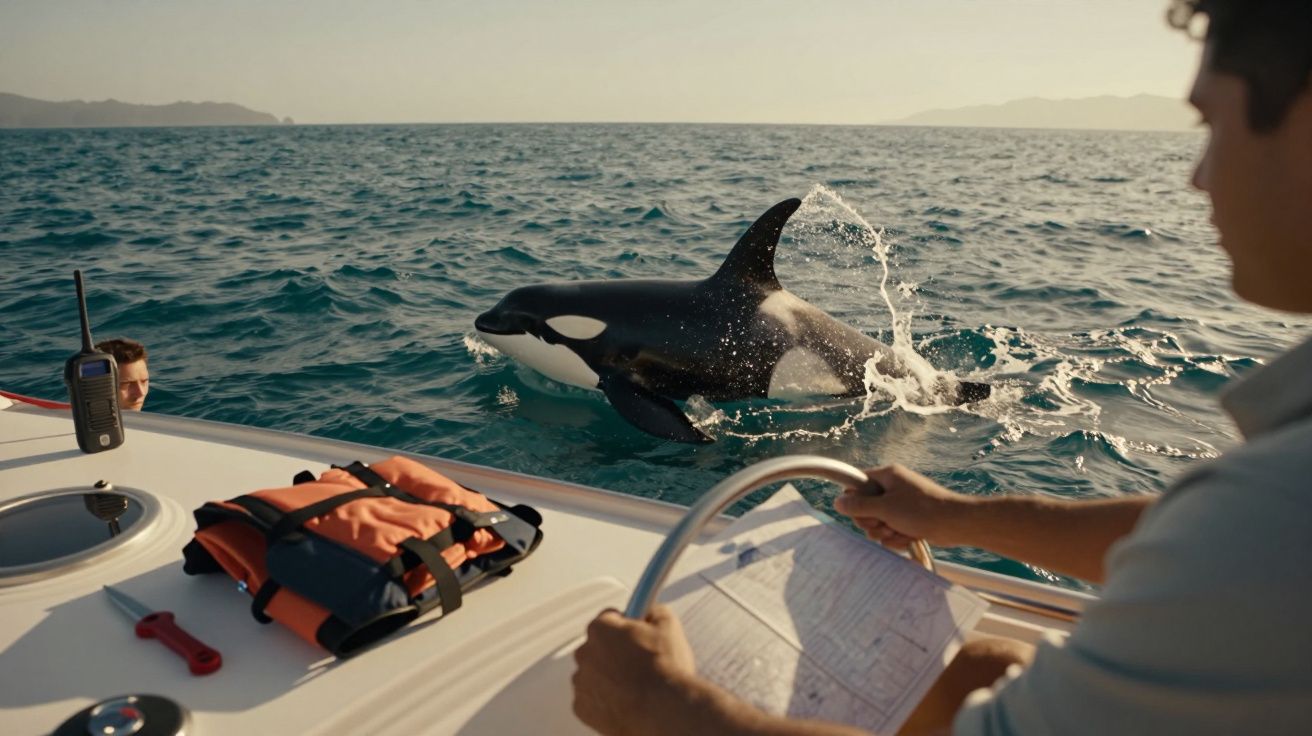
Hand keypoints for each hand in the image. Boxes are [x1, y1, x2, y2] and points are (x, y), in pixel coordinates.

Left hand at [572, 605, 698, 735]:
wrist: (663, 710)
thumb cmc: (664, 670)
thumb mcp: (668, 626)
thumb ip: (654, 612)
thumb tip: (651, 612)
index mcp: (601, 629)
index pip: (609, 618)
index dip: (626, 625)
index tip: (635, 632)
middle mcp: (585, 653)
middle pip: (599, 647)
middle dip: (616, 652)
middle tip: (639, 662)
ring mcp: (582, 682)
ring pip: (594, 674)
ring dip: (609, 676)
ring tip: (636, 685)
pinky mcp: (583, 708)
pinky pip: (592, 699)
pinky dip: (605, 700)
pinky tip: (626, 700)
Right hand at [833, 464, 976, 550]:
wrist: (956, 524)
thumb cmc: (922, 511)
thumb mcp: (885, 508)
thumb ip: (859, 506)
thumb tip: (837, 502)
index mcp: (886, 476)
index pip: (857, 484)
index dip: (855, 501)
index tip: (862, 512)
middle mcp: (892, 487)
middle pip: (865, 507)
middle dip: (873, 522)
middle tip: (884, 525)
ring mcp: (900, 504)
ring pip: (878, 522)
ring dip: (885, 532)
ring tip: (900, 531)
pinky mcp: (908, 519)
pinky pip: (890, 530)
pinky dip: (896, 537)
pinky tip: (908, 537)